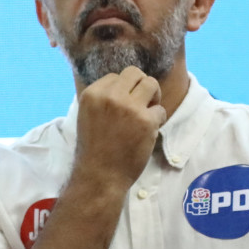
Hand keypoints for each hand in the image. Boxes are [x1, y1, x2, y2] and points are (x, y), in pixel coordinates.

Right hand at [73, 67, 165, 190]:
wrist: (100, 174)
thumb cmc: (94, 147)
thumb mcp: (88, 115)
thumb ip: (103, 98)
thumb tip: (124, 84)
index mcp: (91, 94)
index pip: (115, 76)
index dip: (122, 90)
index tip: (121, 106)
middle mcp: (109, 96)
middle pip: (134, 73)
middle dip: (140, 87)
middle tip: (140, 104)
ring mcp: (129, 107)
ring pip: (151, 84)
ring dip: (153, 97)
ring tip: (146, 113)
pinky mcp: (145, 121)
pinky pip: (160, 109)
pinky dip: (157, 120)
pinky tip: (147, 132)